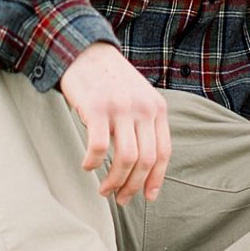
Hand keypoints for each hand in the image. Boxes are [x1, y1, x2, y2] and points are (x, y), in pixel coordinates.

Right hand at [59, 43, 172, 202]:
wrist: (86, 51)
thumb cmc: (111, 81)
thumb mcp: (139, 98)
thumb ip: (146, 125)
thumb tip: (146, 167)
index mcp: (157, 108)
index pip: (163, 152)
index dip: (156, 179)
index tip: (147, 197)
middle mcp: (143, 108)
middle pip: (145, 161)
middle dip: (133, 186)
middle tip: (120, 199)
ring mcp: (120, 108)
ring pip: (125, 158)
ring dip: (114, 181)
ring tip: (103, 189)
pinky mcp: (97, 108)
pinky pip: (98, 147)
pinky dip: (92, 163)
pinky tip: (87, 166)